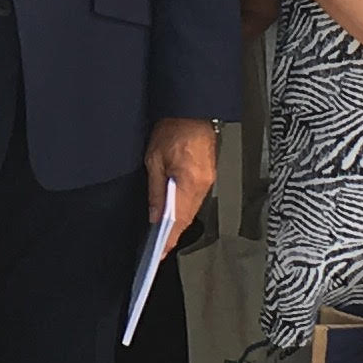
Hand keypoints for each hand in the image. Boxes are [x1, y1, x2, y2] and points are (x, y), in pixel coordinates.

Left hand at [144, 118, 218, 256]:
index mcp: (189, 181)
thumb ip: (155, 191)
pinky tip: (175, 214)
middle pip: (188, 218)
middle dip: (173, 234)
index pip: (179, 219)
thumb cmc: (173, 129)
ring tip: (164, 236)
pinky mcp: (208, 175)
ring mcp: (208, 180)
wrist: (191, 110)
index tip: (160, 253)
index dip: (169, 239)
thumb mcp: (154, 161)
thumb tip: (155, 215)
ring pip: (193, 210)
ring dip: (179, 223)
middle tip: (160, 249)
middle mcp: (203, 184)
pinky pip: (196, 199)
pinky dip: (185, 210)